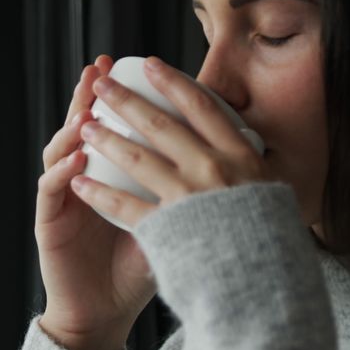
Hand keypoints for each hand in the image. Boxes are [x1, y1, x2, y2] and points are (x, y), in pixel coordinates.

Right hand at [34, 54, 157, 349]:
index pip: (117, 127)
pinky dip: (63, 169)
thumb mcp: (170, 225)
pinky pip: (51, 187)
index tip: (140, 67)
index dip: (127, 97)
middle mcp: (83, 177)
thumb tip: (232, 160)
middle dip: (94, 94)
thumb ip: (185, 194)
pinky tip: (76, 156)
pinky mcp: (48, 218)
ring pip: (61, 148)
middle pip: (86, 125)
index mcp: (112, 176)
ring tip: (86, 107)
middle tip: (103, 65)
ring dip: (72, 124)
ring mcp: (63, 195)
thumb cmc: (137, 269)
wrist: (104, 313)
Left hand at [70, 55, 268, 228]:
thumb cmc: (267, 240)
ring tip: (85, 126)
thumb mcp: (268, 191)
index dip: (172, 82)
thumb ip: (245, 164)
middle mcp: (213, 170)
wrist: (262, 285)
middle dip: (126, 100)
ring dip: (106, 139)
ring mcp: (188, 198)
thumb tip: (235, 137)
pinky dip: (99, 193)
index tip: (149, 64)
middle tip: (102, 84)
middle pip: (161, 125)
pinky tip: (81, 182)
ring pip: (136, 159)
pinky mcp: (167, 228)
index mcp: (240, 157)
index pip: (202, 107)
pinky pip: (124, 205)